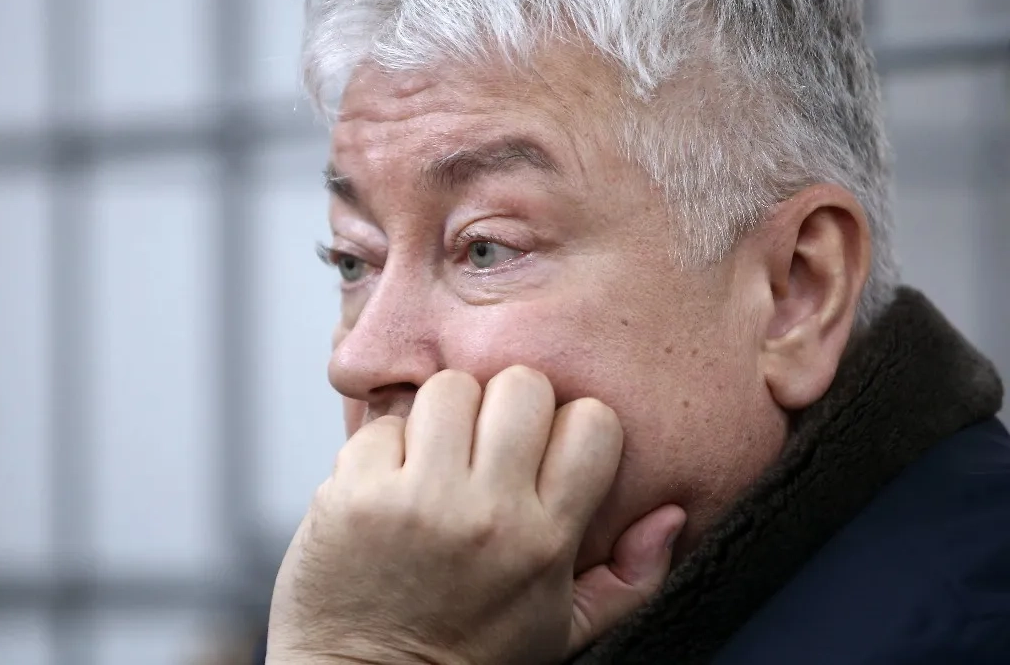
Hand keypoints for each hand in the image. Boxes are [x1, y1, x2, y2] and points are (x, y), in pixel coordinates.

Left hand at [266, 366, 685, 664]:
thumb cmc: (469, 657)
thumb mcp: (565, 632)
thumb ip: (631, 577)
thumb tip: (670, 513)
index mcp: (545, 540)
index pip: (592, 422)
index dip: (572, 424)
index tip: (548, 447)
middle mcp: (485, 513)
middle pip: (522, 386)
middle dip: (509, 404)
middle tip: (489, 440)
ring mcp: (416, 500)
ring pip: (450, 387)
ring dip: (445, 414)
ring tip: (437, 455)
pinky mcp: (354, 494)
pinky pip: (382, 421)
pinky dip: (386, 442)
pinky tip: (388, 481)